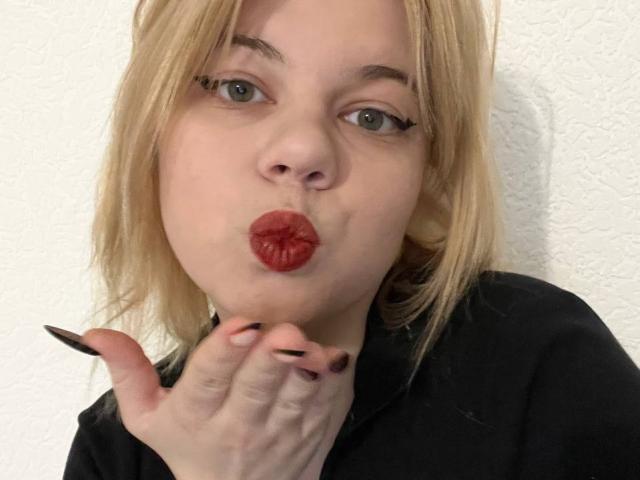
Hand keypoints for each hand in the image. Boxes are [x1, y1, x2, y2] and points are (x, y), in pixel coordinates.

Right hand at [82, 316, 351, 479]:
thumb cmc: (191, 445)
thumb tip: (94, 332)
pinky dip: (332, 383)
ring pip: (295, 399)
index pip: (206, 382)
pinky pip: (326, 406)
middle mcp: (238, 426)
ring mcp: (278, 433)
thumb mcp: (149, 416)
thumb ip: (127, 372)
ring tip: (310, 346)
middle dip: (269, 359)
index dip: (223, 354)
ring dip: (305, 372)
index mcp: (196, 415)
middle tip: (282, 331)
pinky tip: (334, 360)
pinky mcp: (311, 434)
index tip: (241, 326)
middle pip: (255, 388)